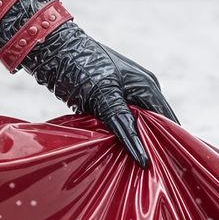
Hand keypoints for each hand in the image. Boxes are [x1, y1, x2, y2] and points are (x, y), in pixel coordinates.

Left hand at [21, 24, 177, 167]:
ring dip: (130, 141)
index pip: (168, 123)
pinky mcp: (106, 97)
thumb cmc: (80, 65)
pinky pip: (118, 120)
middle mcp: (140, 89)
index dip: (168, 145)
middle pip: (153, 125)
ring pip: (134, 124)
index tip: (166, 169)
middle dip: (149, 146)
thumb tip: (142, 158)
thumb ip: (124, 125)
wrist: (50, 46)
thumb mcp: (104, 96)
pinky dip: (116, 133)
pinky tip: (112, 150)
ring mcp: (123, 92)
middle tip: (147, 173)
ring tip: (130, 166)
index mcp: (147, 86)